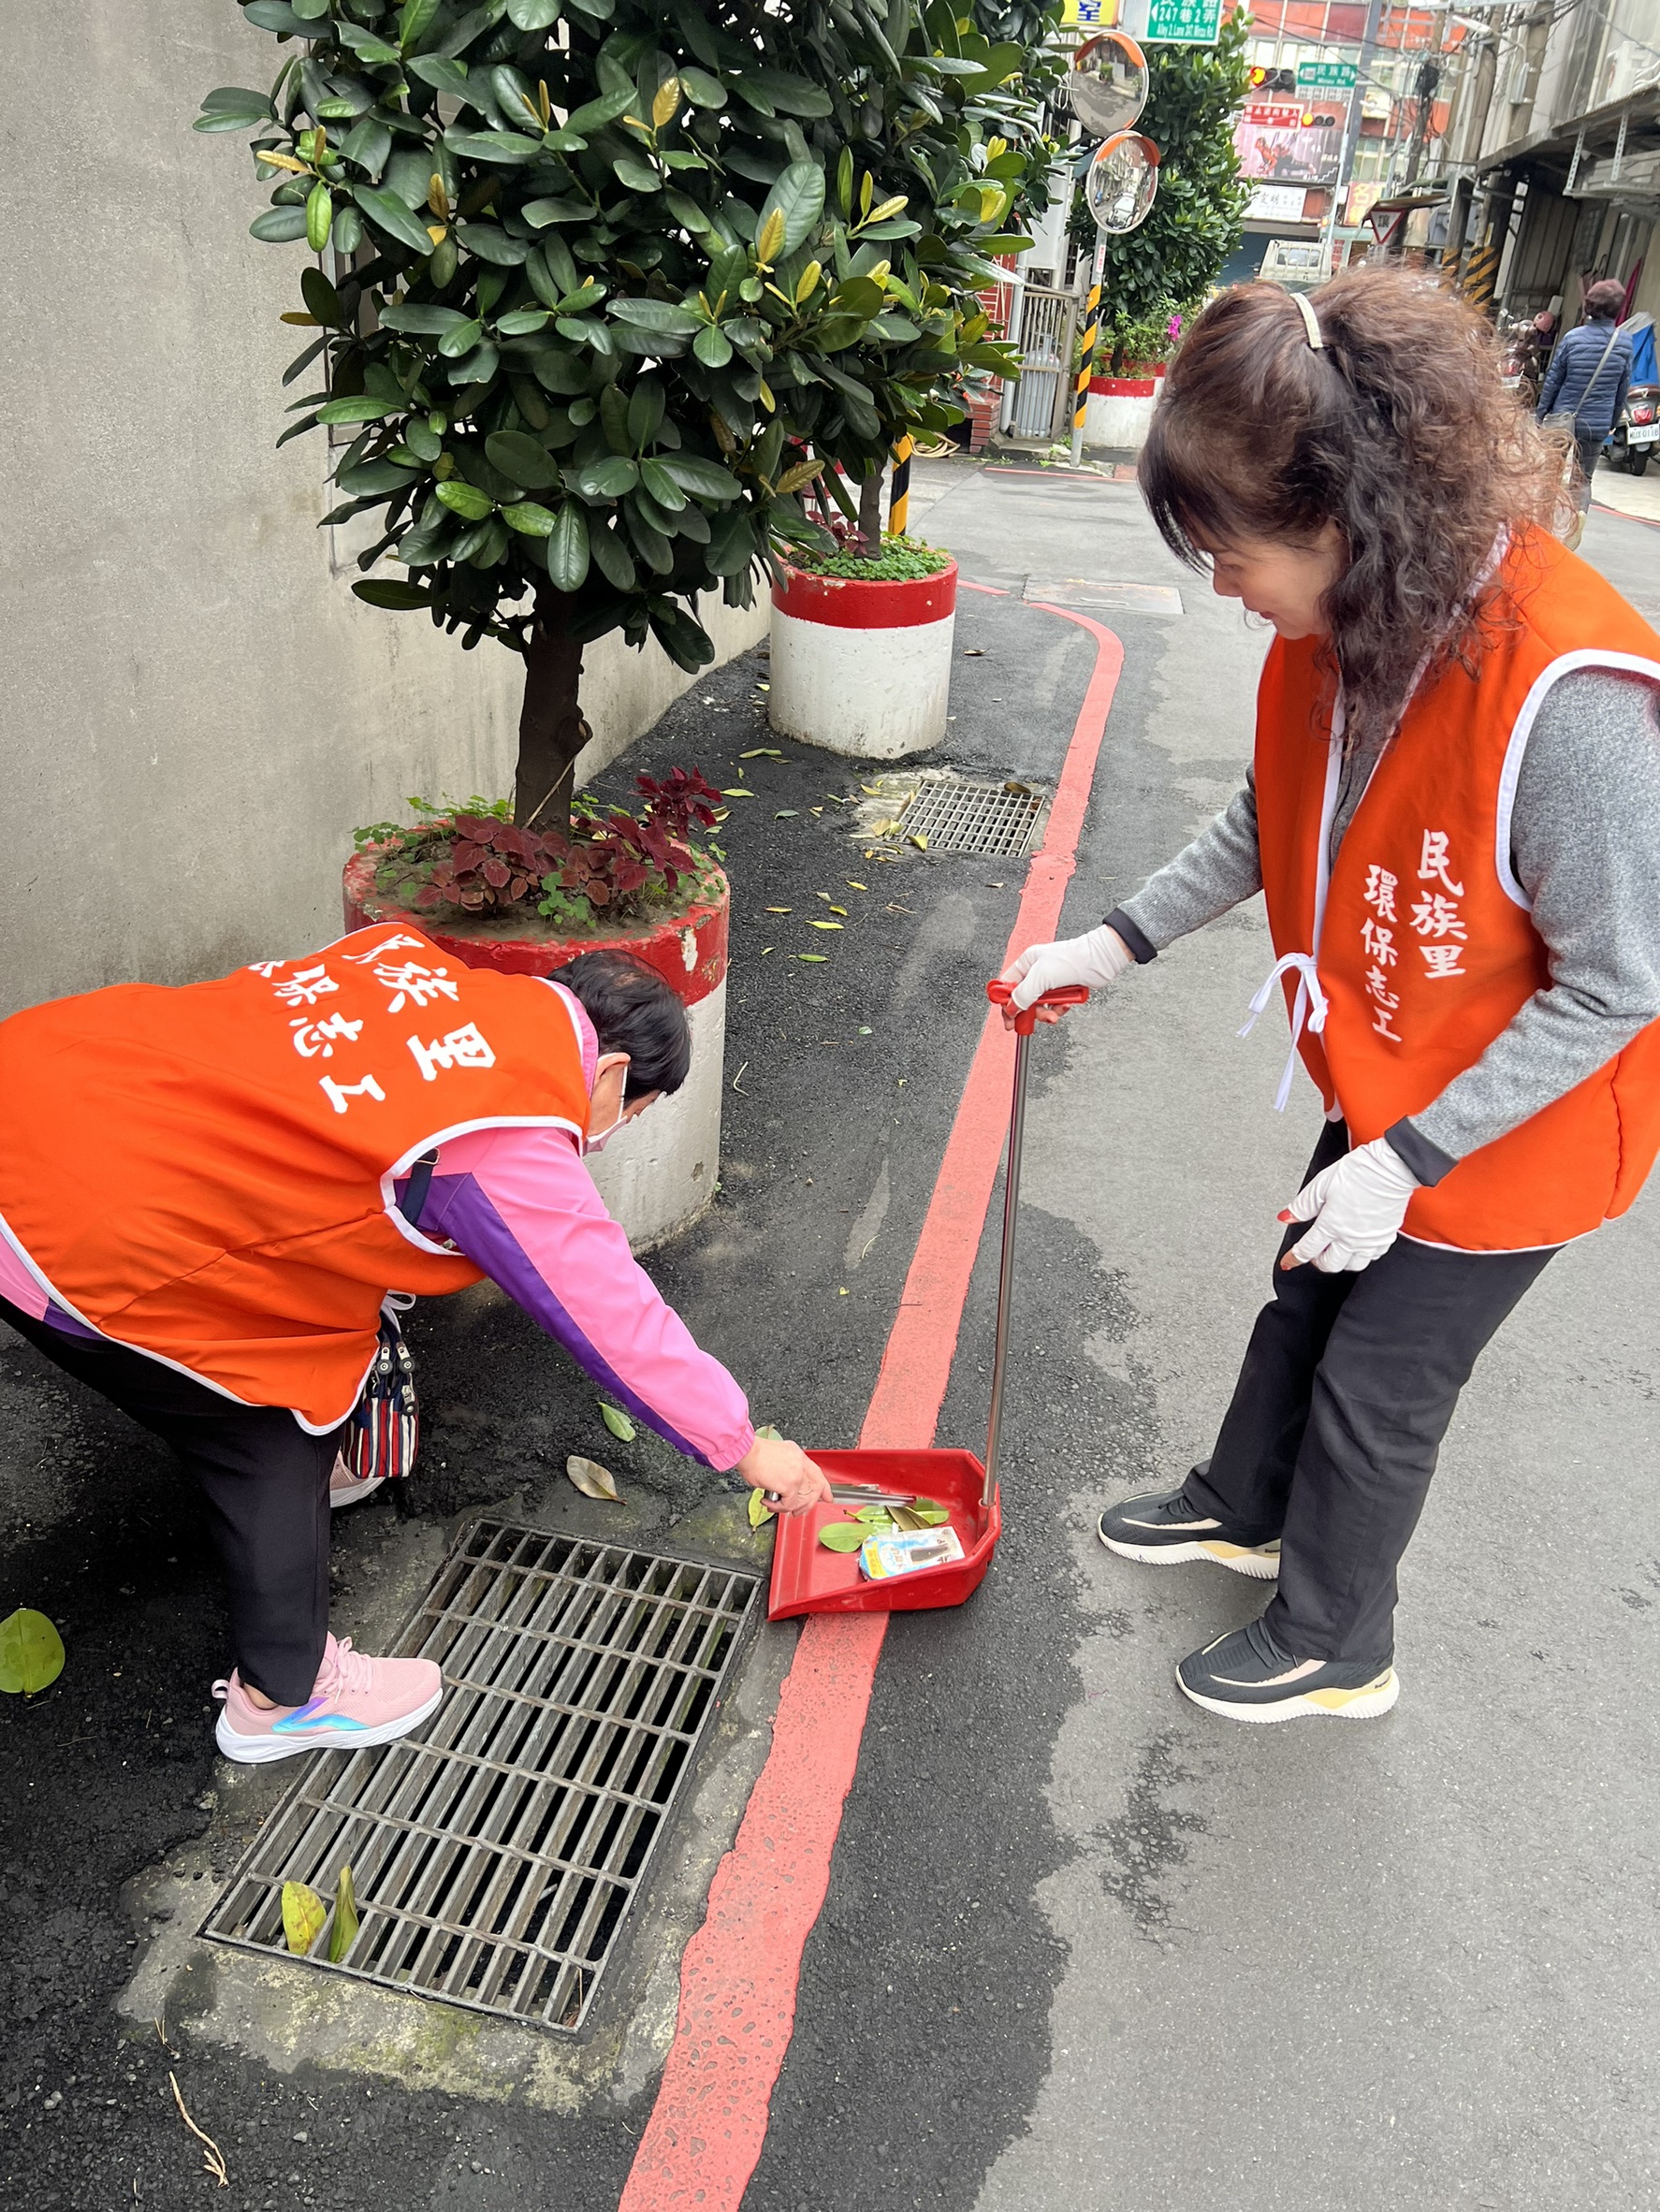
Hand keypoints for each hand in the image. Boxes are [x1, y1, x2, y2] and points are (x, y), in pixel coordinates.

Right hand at [735, 1433, 832, 1515]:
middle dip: (808, 1504)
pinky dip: (777, 1507)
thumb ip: (786, 1465)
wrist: (747, 1452)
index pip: (817, 1474)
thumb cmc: (754, 1453)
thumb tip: (785, 1479)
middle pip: (814, 1489)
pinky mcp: (789, 1485)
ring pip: (802, 1500)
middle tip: (798, 1512)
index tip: (827, 1497)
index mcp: (798, 1455)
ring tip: (775, 1506)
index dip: (824, 1488)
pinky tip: (767, 1502)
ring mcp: (797, 1475)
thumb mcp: (777, 1453)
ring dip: (788, 1507)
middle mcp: (801, 1464)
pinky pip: (788, 1504)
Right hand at [999, 924, 1131, 1023]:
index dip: (1005, 1002)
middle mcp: (1036, 971)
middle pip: (1023, 999)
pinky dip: (1059, 1009)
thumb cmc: (1074, 959)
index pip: (1007, 985)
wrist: (1100, 960)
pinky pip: (1055, 1005)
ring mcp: (1050, 981)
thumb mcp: (1042, 977)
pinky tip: (1066, 1005)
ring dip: (1047, 1013)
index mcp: (1026, 963)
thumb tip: (1011, 1008)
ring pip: (1040, 1005)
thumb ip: (1023, 994)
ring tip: (1055, 1015)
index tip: (1008, 1018)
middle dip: (1031, 1012)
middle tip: (1033, 1021)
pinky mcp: (1063, 989)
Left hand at [1279, 1136, 1418, 1272]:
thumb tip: (1286, 1217)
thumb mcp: (1321, 1185)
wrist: (1392, 1169)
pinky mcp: (1386, 1237)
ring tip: (1335, 1249)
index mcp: (1331, 1225)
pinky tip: (1358, 1244)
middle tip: (1314, 1251)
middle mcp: (1351, 1238)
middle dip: (1317, 1260)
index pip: (1307, 1250)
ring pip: (1353, 1266)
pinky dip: (1362, 1254)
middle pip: (1329, 1264)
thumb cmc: (1360, 1172)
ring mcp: (1370, 1240)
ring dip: (1340, 1260)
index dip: (1293, 1258)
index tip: (1288, 1262)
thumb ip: (1302, 1205)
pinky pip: (1373, 1256)